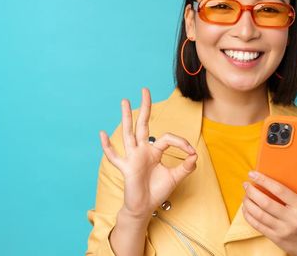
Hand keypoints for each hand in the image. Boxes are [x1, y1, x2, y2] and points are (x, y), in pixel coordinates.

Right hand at [99, 87, 197, 220]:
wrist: (144, 207)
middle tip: (145, 90)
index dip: (181, 142)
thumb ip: (186, 167)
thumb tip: (194, 155)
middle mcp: (142, 150)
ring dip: (126, 117)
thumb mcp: (175, 178)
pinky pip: (114, 156)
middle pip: (143, 124)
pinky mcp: (125, 168)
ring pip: (128, 133)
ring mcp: (132, 157)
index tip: (191, 153)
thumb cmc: (157, 191)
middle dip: (145, 107)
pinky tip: (102, 134)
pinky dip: (107, 146)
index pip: (167, 138)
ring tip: (124, 100)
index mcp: (154, 151)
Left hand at [242, 165, 296, 255]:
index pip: (279, 190)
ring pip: (259, 215)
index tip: (253, 174)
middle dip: (252, 191)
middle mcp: (291, 218)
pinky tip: (246, 208)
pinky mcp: (275, 237)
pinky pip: (257, 225)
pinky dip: (249, 216)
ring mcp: (282, 229)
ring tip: (245, 195)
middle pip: (266, 203)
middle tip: (246, 184)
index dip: (264, 181)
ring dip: (248, 203)